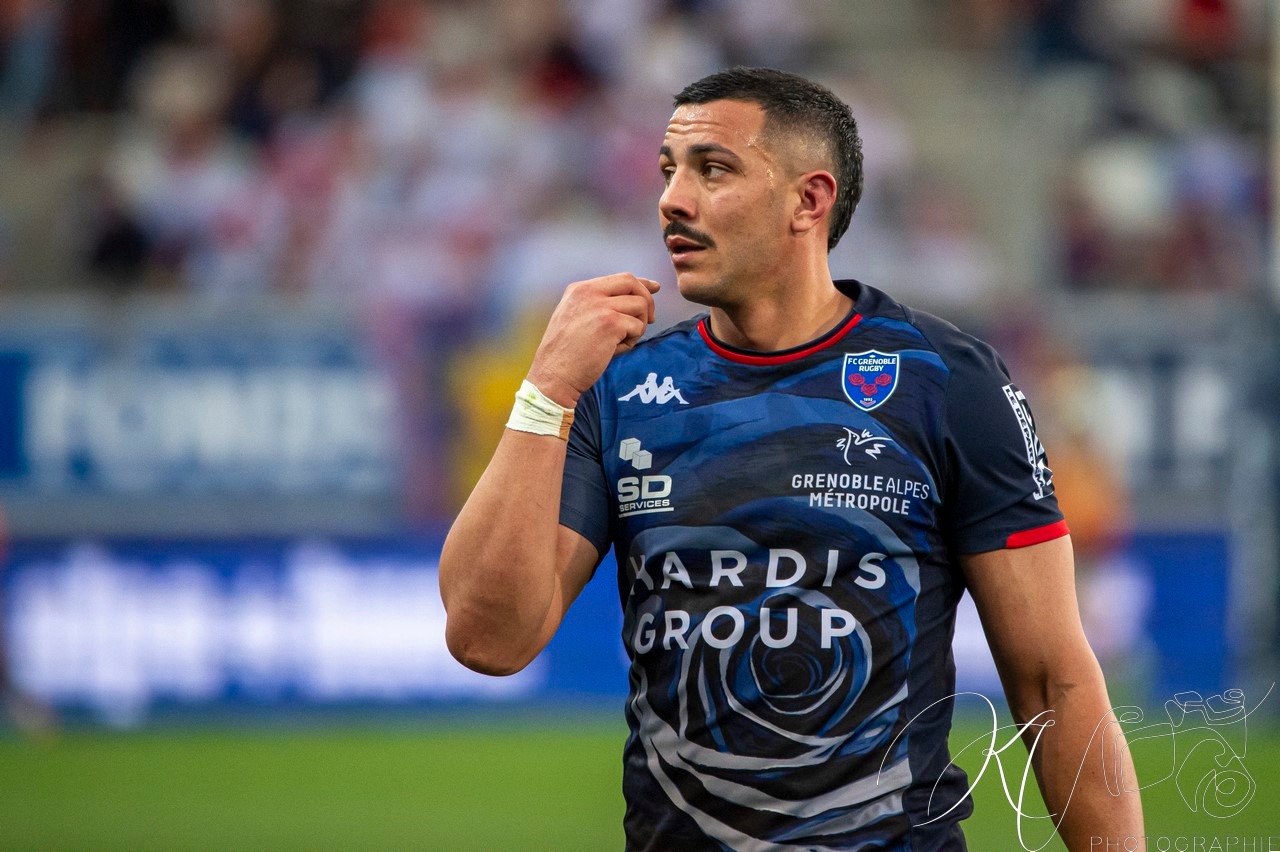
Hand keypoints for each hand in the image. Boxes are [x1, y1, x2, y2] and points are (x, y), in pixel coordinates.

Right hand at [526, 273, 660, 406]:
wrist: (553, 376)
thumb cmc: (566, 355)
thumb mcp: (574, 319)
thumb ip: (597, 306)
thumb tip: (632, 300)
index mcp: (579, 290)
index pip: (619, 278)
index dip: (641, 283)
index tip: (655, 288)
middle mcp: (589, 292)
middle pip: (632, 283)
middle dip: (647, 300)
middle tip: (650, 320)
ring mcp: (600, 307)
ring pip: (640, 306)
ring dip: (638, 325)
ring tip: (621, 342)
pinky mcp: (611, 324)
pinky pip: (638, 327)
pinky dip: (632, 341)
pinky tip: (614, 351)